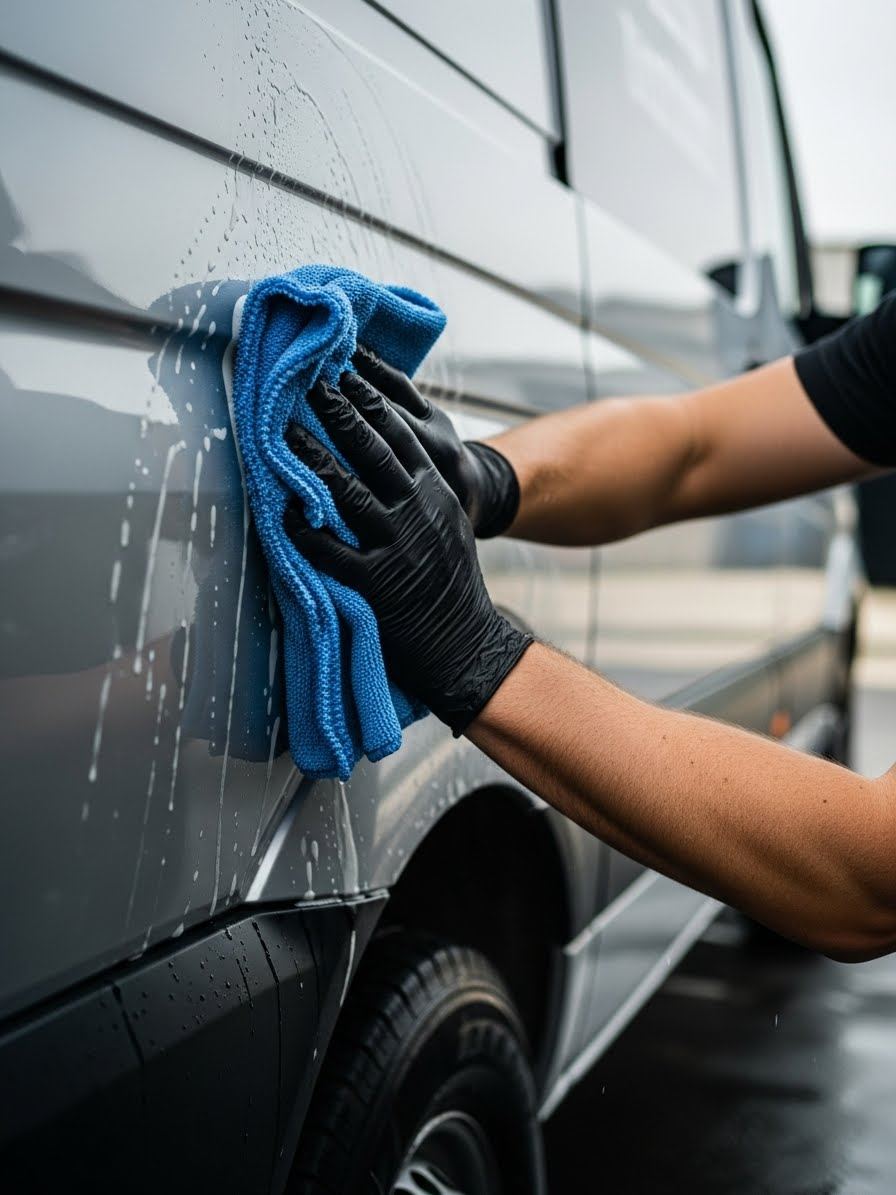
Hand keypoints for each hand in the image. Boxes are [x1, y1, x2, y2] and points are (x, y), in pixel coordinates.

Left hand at [284, 378, 531, 733]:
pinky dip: (303, 531)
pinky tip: (280, 512)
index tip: (343, 375)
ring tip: (283, 434)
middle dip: (338, 413)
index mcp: (435, 494)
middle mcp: (417, 512)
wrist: (466, 644)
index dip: (369, 402)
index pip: (400, 435)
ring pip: (347, 492)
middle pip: (373, 451)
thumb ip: (422, 490)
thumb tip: (392, 458)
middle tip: (309, 384)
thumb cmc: (452, 584)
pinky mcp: (376, 584)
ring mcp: (396, 547)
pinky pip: (331, 551)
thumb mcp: (448, 525)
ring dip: (312, 460)